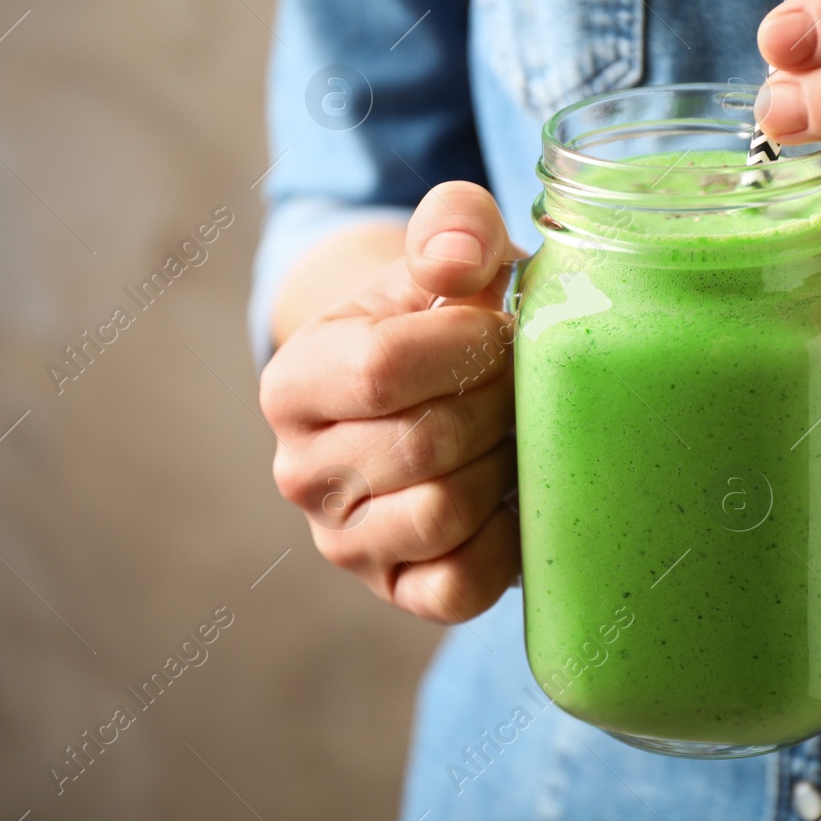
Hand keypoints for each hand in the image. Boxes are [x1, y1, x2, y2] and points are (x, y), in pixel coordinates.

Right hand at [260, 182, 523, 621]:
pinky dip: (507, 541)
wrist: (441, 396)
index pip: (383, 368)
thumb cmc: (446, 319)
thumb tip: (461, 260)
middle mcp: (302, 471)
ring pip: (443, 512)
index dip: (467, 345)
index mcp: (294, 382)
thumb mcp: (445, 256)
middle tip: (526, 381)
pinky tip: (516, 493)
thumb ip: (454, 227)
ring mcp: (345, 542)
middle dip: (499, 404)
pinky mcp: (398, 592)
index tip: (503, 327)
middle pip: (424, 444)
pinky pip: (460, 584)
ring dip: (504, 464)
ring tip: (520, 429)